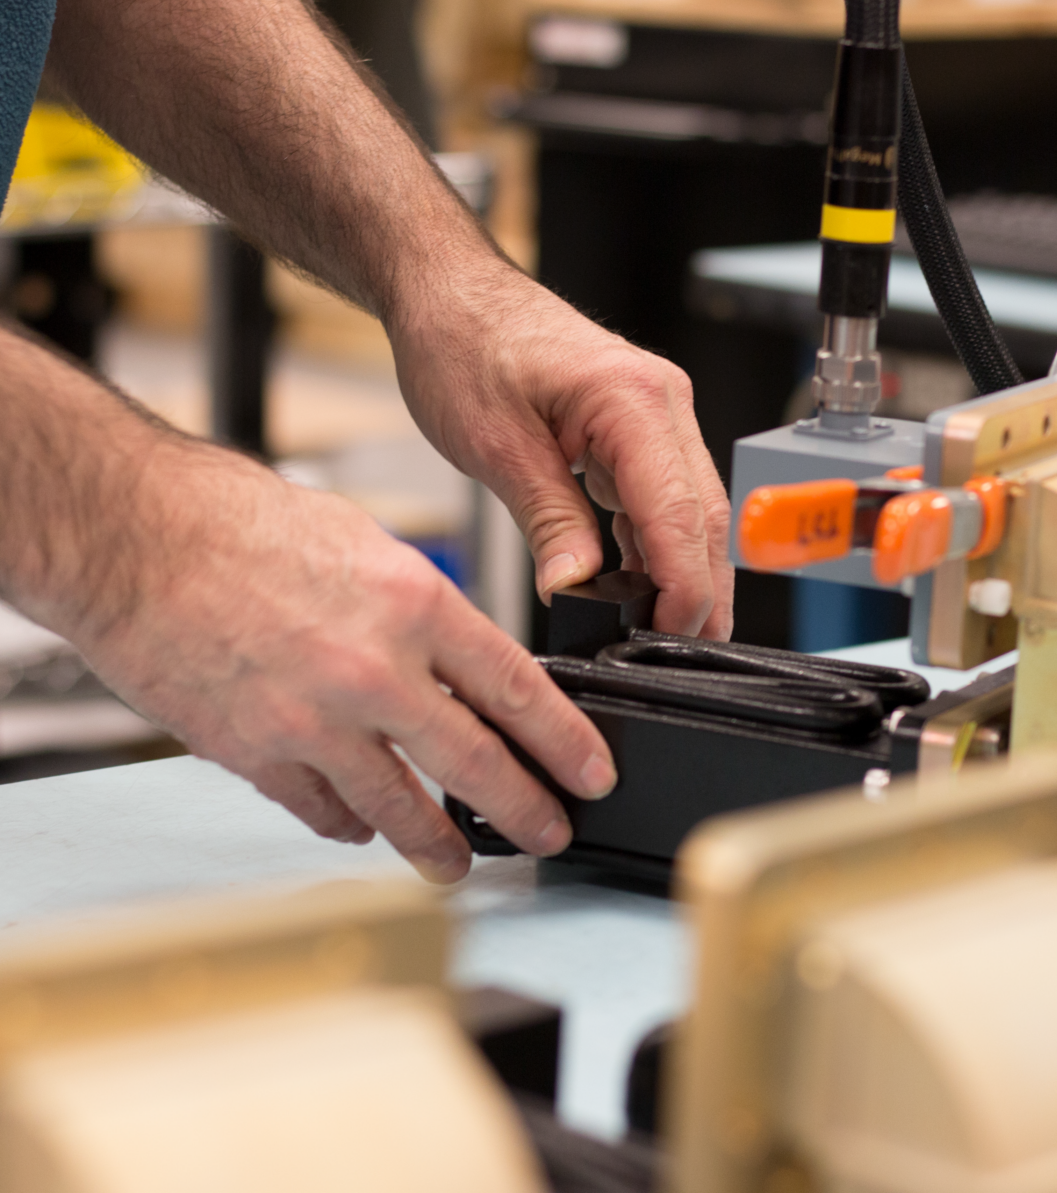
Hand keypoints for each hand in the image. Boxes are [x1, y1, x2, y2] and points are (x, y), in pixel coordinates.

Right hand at [64, 441, 615, 882]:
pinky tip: (362, 827)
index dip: (565, 741)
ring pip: (397, 807)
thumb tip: (462, 667)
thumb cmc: (239, 524)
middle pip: (474, 763)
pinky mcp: (255, 754)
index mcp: (416, 605)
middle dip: (524, 809)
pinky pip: (321, 810)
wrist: (133, 537)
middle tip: (550, 832)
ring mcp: (313, 721)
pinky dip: (347, 822)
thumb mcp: (368, 547)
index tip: (591, 772)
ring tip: (459, 865)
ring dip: (437, 844)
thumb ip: (421, 614)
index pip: (518, 690)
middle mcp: (374, 670)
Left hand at [389, 258, 734, 639]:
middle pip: (705, 515)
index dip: (684, 585)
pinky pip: (664, 494)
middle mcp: (661, 399)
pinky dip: (655, 542)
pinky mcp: (639, 424)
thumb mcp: (496, 446)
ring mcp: (657, 410)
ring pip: (693, 508)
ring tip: (663, 628)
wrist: (448, 291)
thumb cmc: (462, 342)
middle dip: (701, 588)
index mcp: (632, 398)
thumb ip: (548, 521)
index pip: (680, 513)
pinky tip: (638, 582)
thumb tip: (576, 587)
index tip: (672, 635)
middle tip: (685, 649)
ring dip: (682, 569)